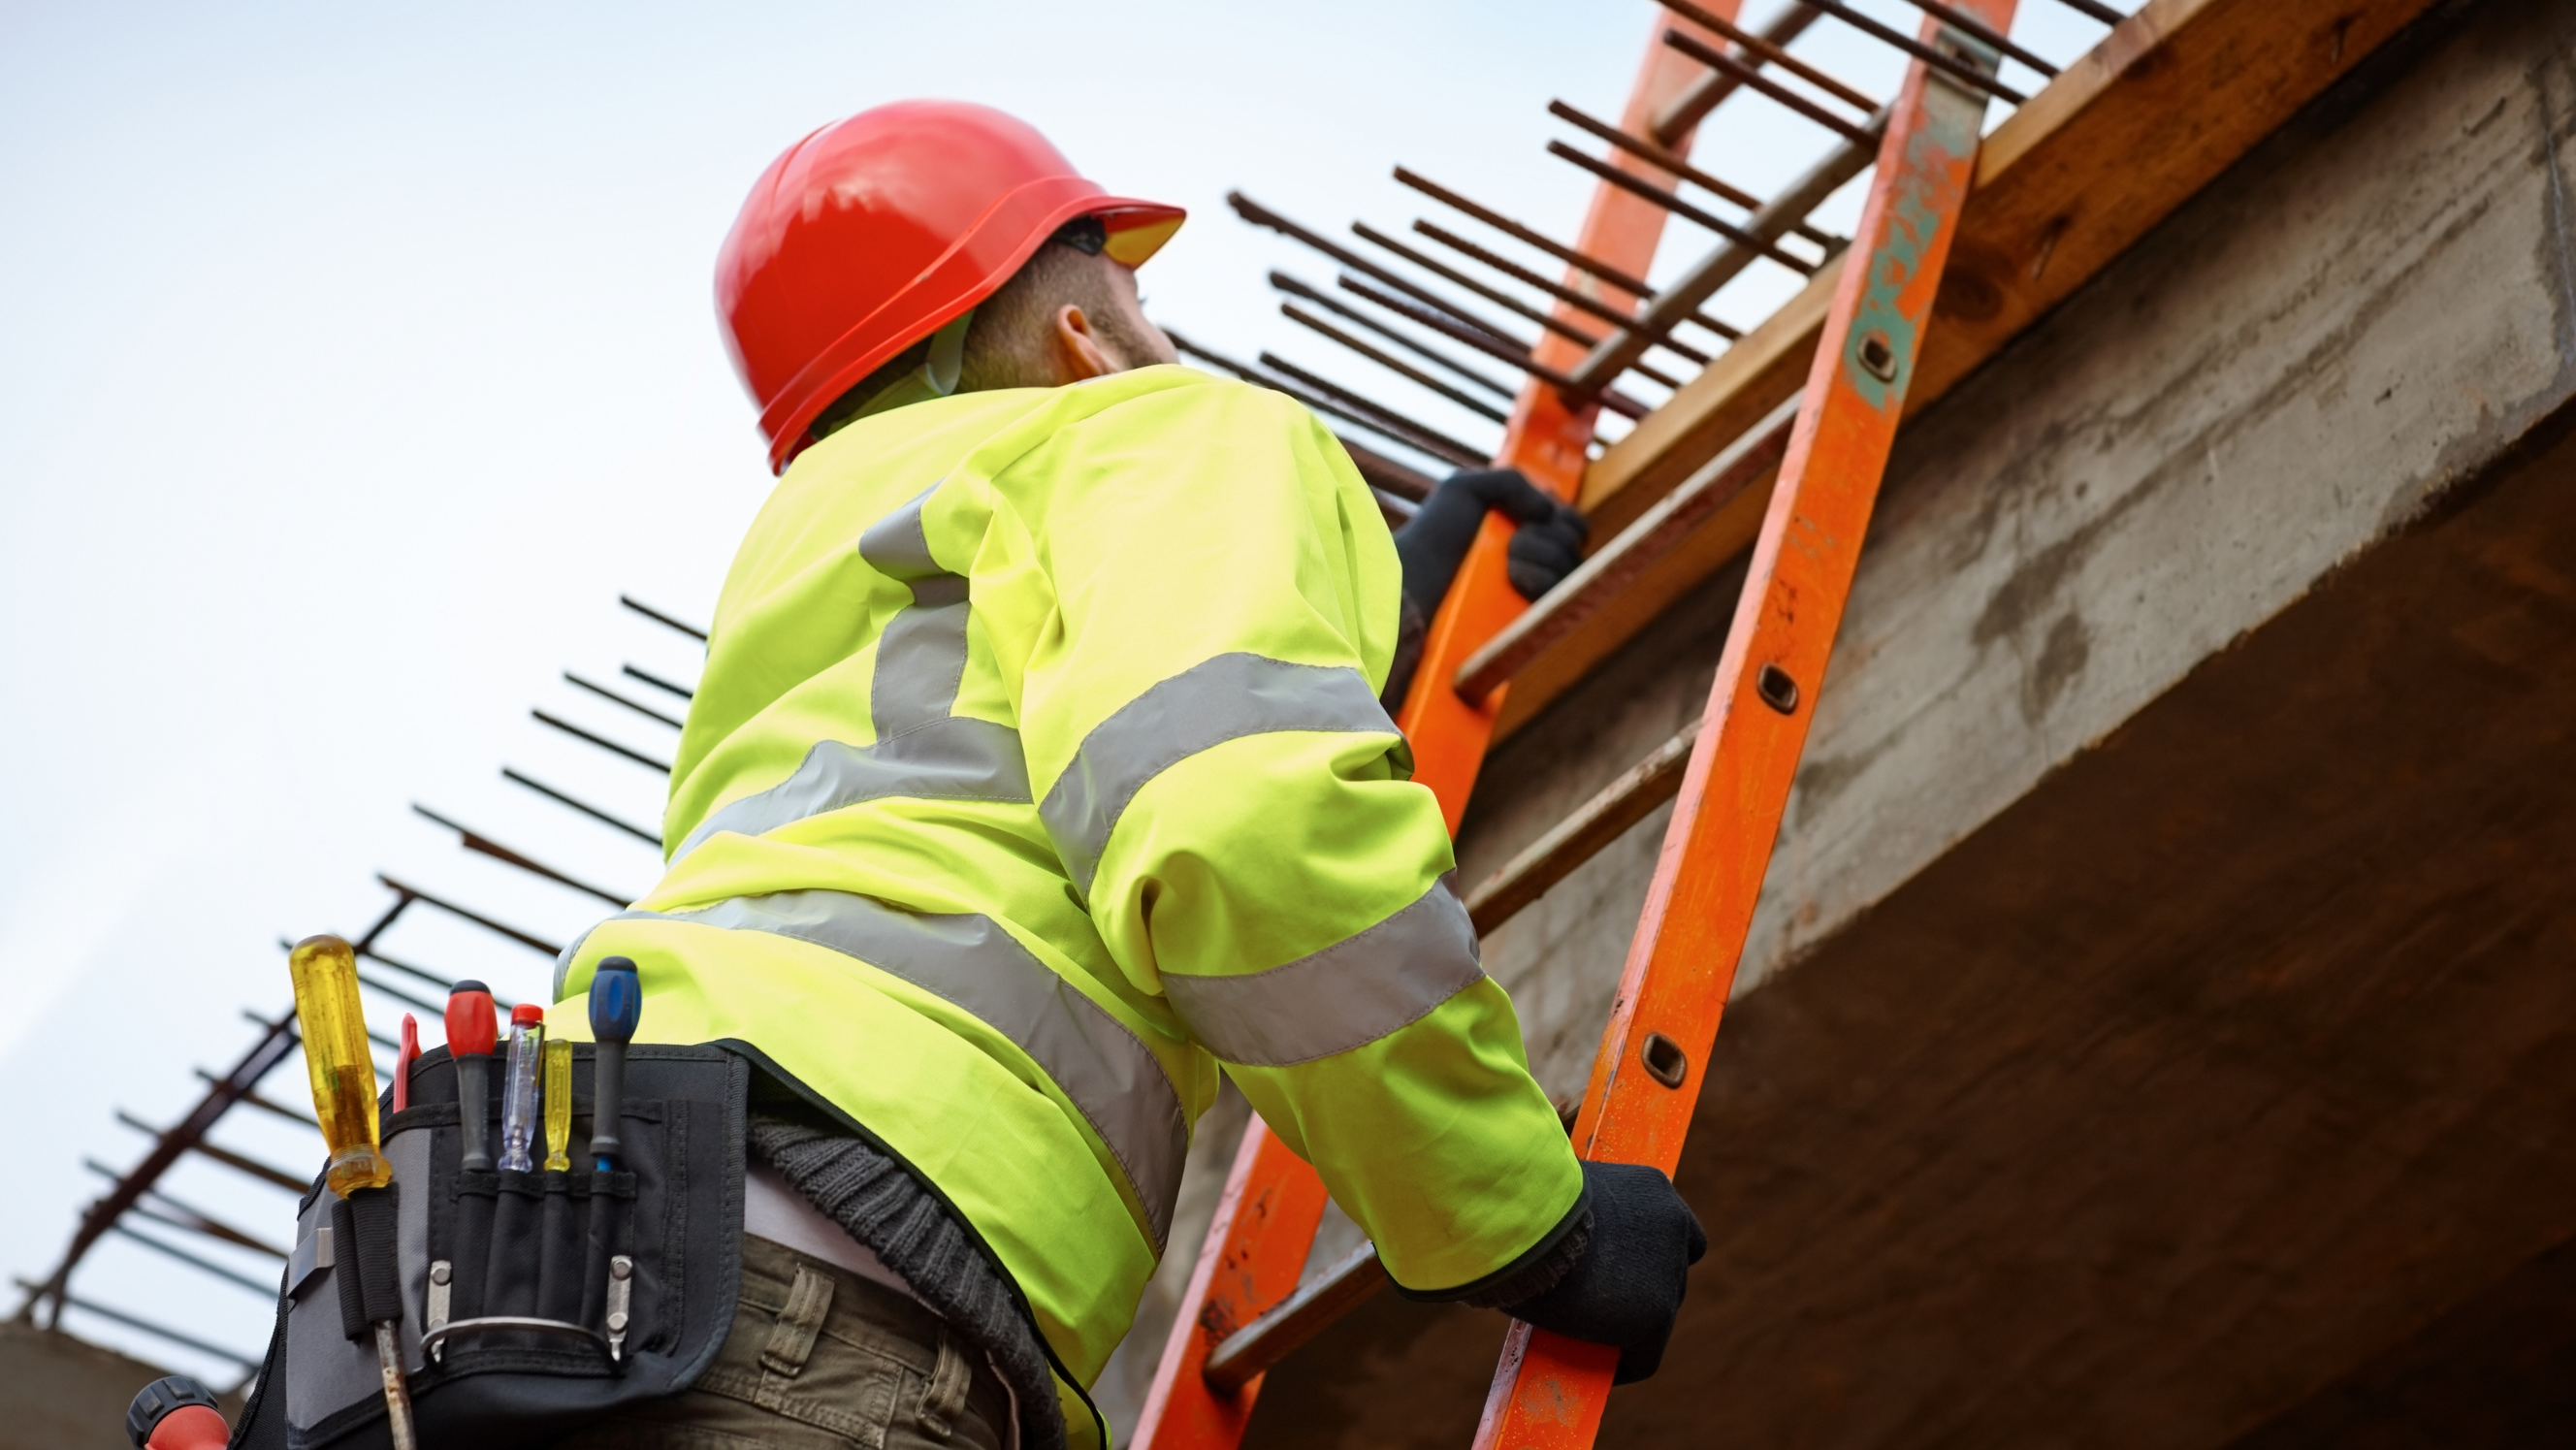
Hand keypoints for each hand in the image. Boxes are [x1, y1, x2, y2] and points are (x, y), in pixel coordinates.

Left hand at [1393, 468, 1590, 615]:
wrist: (1414, 583)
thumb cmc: (1432, 536)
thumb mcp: (1464, 489)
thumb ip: (1512, 481)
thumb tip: (1551, 511)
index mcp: (1521, 530)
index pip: (1569, 522)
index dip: (1561, 514)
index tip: (1537, 514)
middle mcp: (1532, 561)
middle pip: (1574, 540)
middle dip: (1548, 531)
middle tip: (1514, 538)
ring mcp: (1531, 592)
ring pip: (1570, 564)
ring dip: (1540, 552)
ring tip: (1508, 561)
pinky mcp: (1528, 620)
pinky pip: (1560, 595)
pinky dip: (1541, 578)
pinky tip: (1515, 577)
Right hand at [1501, 1160, 1706, 1383]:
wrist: (1525, 1222)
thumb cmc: (1522, 1203)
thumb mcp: (1561, 1196)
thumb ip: (1577, 1215)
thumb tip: (1556, 1241)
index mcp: (1654, 1190)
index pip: (1669, 1229)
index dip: (1645, 1254)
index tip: (1619, 1269)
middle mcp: (1675, 1228)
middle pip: (1668, 1272)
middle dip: (1640, 1289)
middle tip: (1602, 1304)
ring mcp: (1669, 1274)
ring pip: (1658, 1314)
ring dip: (1631, 1322)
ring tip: (1597, 1337)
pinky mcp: (1654, 1317)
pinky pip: (1644, 1357)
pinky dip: (1625, 1365)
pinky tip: (1601, 1370)